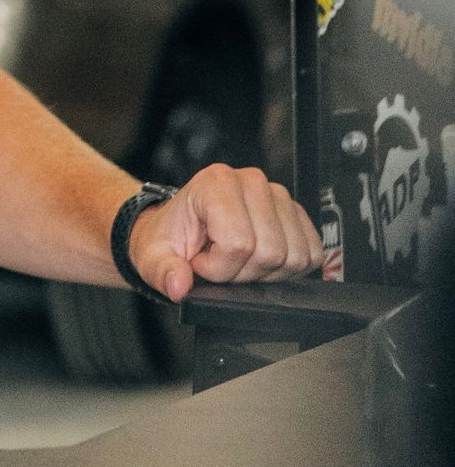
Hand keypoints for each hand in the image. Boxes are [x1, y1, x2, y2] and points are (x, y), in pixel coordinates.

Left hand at [126, 166, 323, 301]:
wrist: (181, 230)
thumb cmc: (171, 238)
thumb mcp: (153, 256)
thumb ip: (163, 270)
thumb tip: (178, 284)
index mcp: (215, 183)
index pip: (238, 243)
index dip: (219, 268)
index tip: (201, 262)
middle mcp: (250, 181)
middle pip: (269, 252)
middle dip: (243, 272)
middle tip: (220, 263)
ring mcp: (277, 195)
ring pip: (293, 256)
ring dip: (265, 272)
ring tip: (237, 260)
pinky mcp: (296, 214)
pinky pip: (312, 253)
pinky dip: (288, 269)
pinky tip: (259, 260)